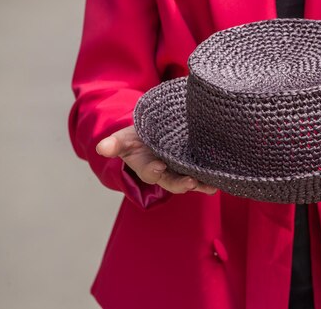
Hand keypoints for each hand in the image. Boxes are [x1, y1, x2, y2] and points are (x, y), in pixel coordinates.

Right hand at [96, 125, 217, 194]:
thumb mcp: (125, 138)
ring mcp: (180, 171)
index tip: (158, 167)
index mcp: (147, 166)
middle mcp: (165, 172)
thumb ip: (115, 143)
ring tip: (210, 186)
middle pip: (172, 182)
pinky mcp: (194, 166)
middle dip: (180, 183)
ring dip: (200, 184)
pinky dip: (210, 178)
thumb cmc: (138, 138)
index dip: (153, 170)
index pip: (149, 172)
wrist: (154, 134)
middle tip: (190, 182)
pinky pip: (202, 174)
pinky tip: (219, 180)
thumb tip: (101, 148)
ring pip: (190, 180)